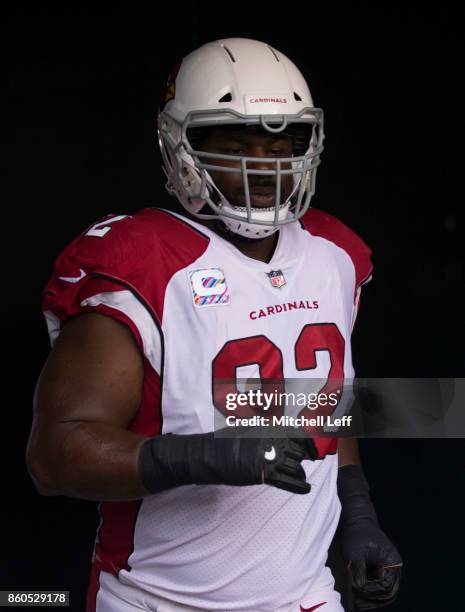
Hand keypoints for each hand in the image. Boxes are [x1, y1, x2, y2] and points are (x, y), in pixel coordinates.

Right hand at [139, 425, 317, 494]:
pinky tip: (306, 489)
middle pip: (297, 452)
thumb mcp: (248, 428)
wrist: (210, 454)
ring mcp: (269, 457)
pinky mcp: (265, 474)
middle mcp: (273, 440)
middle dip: (301, 460)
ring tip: (301, 478)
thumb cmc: (226, 441)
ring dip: (299, 473)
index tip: (312, 452)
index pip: (299, 433)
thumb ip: (265, 431)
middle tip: (303, 465)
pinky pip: (289, 482)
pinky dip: (300, 486)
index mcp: (270, 427)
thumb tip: (280, 435)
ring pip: (294, 467)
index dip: (309, 444)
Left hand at [337, 465, 401, 609]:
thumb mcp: (355, 552)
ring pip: (384, 593)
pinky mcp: (379, 570)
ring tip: (357, 603)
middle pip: (388, 593)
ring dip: (371, 599)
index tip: (357, 591)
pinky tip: (357, 597)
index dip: (372, 591)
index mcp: (392, 562)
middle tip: (358, 604)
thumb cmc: (356, 534)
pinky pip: (377, 587)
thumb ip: (359, 569)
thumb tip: (359, 588)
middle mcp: (393, 567)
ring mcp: (387, 570)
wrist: (355, 522)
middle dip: (373, 599)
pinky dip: (369, 593)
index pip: (386, 585)